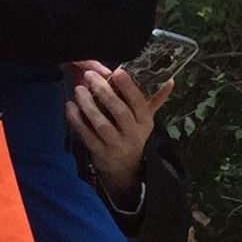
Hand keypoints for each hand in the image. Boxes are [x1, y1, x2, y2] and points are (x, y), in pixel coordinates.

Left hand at [65, 58, 168, 201]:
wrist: (126, 169)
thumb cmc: (133, 134)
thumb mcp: (145, 119)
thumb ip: (155, 99)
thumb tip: (171, 81)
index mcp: (145, 122)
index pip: (138, 103)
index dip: (128, 87)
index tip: (116, 72)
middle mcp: (133, 134)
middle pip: (119, 111)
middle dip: (104, 92)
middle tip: (89, 76)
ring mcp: (116, 145)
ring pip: (101, 124)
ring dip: (88, 105)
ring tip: (78, 90)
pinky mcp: (100, 153)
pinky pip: (86, 135)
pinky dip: (76, 120)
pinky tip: (70, 107)